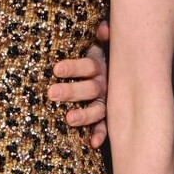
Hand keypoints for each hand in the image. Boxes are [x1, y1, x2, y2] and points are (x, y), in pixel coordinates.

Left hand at [49, 20, 108, 149]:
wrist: (122, 68)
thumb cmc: (98, 53)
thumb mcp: (100, 43)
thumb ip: (103, 35)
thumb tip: (104, 29)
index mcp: (100, 66)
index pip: (87, 66)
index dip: (73, 67)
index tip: (56, 70)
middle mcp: (105, 84)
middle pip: (89, 88)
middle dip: (71, 91)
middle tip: (52, 94)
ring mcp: (106, 102)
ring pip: (97, 109)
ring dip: (84, 114)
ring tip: (69, 119)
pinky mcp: (105, 116)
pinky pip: (104, 126)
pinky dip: (100, 134)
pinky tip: (92, 144)